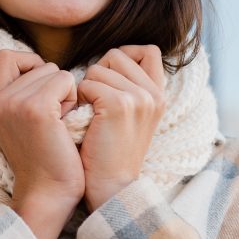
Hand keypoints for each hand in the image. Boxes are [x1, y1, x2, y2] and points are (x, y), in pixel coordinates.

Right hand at [0, 50, 83, 238]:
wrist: (48, 194)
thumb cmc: (46, 159)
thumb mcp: (23, 122)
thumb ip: (24, 94)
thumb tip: (44, 66)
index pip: (7, 56)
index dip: (30, 63)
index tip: (43, 89)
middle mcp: (0, 100)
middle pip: (39, 64)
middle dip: (54, 86)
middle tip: (54, 118)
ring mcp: (16, 103)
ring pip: (55, 70)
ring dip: (65, 93)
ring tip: (59, 123)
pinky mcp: (37, 108)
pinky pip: (65, 80)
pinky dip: (72, 98)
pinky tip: (66, 123)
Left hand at [77, 45, 166, 210]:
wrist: (110, 188)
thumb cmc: (109, 152)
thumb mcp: (130, 116)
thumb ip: (128, 87)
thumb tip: (107, 59)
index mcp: (159, 95)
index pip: (148, 50)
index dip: (124, 55)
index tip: (110, 77)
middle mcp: (153, 94)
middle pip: (117, 54)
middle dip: (99, 72)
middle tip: (95, 103)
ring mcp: (139, 98)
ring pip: (98, 68)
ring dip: (86, 89)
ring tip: (90, 115)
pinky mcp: (119, 105)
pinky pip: (87, 84)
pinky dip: (79, 100)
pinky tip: (84, 121)